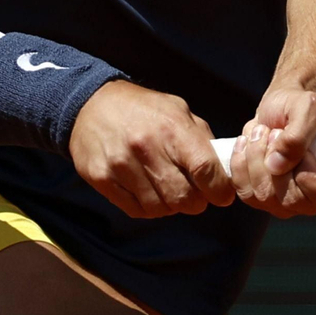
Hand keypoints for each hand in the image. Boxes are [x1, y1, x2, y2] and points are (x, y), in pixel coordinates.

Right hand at [68, 80, 236, 219]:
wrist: (92, 104)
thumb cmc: (143, 109)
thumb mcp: (178, 110)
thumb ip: (201, 138)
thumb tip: (223, 170)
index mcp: (171, 127)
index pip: (205, 168)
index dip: (219, 189)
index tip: (222, 195)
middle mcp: (146, 146)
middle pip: (183, 197)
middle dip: (195, 202)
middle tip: (194, 196)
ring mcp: (121, 164)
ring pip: (160, 208)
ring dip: (170, 206)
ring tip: (168, 191)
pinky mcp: (102, 179)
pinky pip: (136, 210)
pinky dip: (148, 208)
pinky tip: (148, 192)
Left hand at [229, 87, 315, 217]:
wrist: (282, 107)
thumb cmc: (302, 106)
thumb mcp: (309, 108)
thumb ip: (298, 136)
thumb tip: (276, 166)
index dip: (310, 180)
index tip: (302, 154)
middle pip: (291, 200)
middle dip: (276, 161)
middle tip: (276, 133)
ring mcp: (289, 202)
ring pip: (265, 196)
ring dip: (256, 157)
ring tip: (263, 132)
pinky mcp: (264, 198)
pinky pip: (246, 192)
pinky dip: (240, 163)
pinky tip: (247, 142)